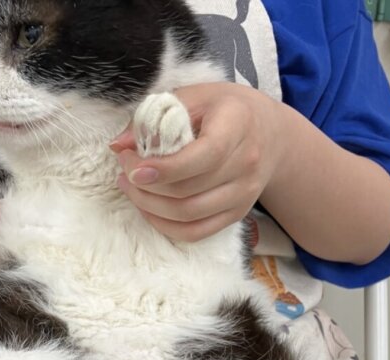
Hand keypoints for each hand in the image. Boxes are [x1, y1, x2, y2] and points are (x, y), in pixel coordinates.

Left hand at [111, 83, 285, 241]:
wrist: (271, 134)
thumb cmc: (225, 110)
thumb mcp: (194, 97)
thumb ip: (154, 116)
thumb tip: (118, 144)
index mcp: (238, 125)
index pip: (203, 157)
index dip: (164, 169)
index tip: (132, 167)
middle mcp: (247, 164)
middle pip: (188, 191)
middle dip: (145, 186)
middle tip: (124, 170)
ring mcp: (244, 194)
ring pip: (188, 215)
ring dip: (149, 206)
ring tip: (130, 188)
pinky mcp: (237, 214)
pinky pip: (195, 233)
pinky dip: (165, 225)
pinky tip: (148, 208)